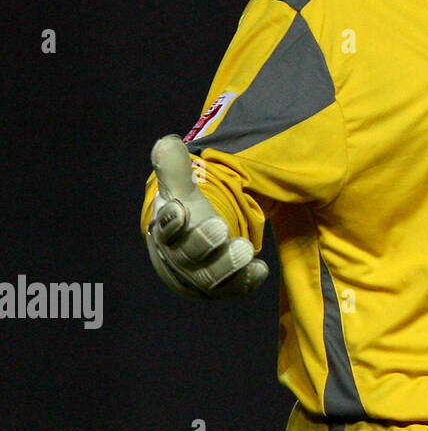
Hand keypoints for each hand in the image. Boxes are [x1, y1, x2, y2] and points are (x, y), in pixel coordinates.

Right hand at [145, 134, 268, 298]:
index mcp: (167, 233)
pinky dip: (248, 279)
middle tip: (220, 227)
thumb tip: (168, 143)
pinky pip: (236, 287)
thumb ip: (176, 168)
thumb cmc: (186, 215)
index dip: (170, 221)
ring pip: (212, 277)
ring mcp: (203, 275)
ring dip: (228, 264)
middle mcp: (181, 259)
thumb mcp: (182, 190)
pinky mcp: (224, 287)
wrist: (193, 249)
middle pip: (188, 255)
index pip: (164, 229)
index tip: (179, 209)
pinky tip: (260, 268)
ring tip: (244, 248)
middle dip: (203, 242)